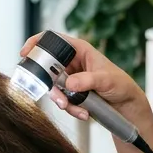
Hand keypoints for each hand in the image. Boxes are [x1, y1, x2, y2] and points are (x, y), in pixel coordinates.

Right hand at [20, 31, 146, 122]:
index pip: (53, 39)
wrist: (126, 105)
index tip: (25, 54)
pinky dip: (71, 109)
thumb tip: (69, 84)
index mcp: (79, 49)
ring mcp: (70, 78)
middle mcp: (72, 62)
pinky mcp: (71, 93)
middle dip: (50, 85)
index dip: (37, 43)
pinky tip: (84, 113)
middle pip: (48, 68)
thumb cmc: (121, 84)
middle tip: (60, 98)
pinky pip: (62, 100)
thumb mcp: (106, 80)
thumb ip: (87, 80)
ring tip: (79, 110)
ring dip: (62, 101)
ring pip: (53, 88)